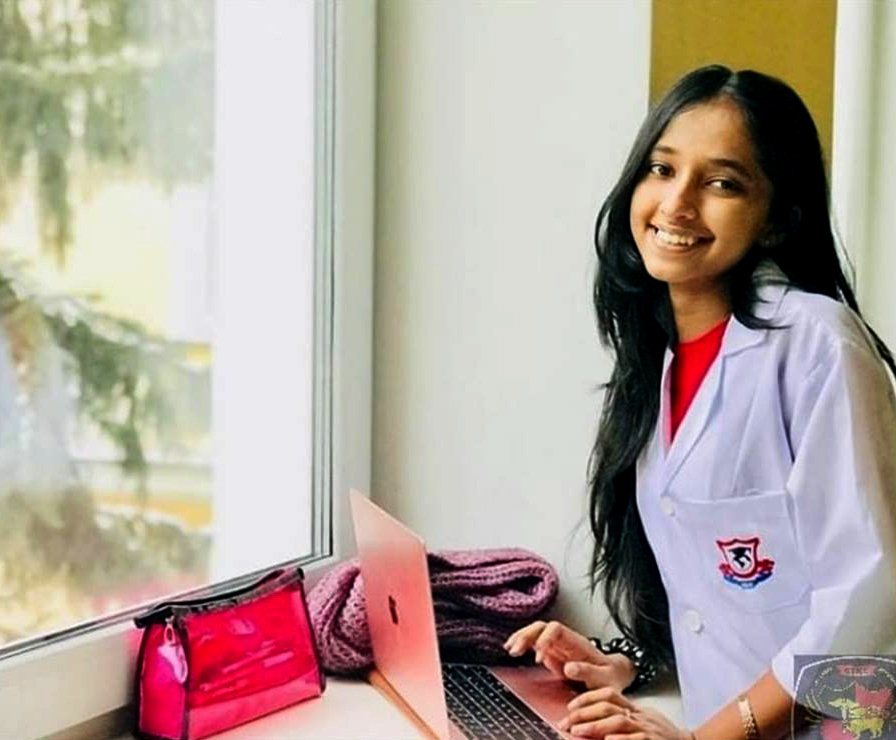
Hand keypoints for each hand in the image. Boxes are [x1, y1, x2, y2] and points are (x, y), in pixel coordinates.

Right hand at [503, 621, 634, 691]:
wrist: (614, 675)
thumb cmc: (610, 676)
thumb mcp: (604, 678)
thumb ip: (588, 672)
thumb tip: (568, 667)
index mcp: (577, 642)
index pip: (556, 629)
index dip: (545, 639)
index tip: (539, 656)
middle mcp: (565, 640)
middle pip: (541, 627)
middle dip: (526, 636)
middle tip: (515, 650)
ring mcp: (558, 645)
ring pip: (535, 632)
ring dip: (521, 638)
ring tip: (509, 649)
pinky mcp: (552, 653)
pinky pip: (534, 643)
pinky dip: (522, 644)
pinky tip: (513, 649)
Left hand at [558, 686, 691, 738]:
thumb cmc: (664, 737)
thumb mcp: (645, 722)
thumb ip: (624, 718)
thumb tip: (596, 723)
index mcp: (636, 709)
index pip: (609, 695)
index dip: (587, 698)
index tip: (570, 707)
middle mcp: (641, 716)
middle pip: (608, 706)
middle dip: (584, 713)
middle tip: (567, 722)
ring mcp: (648, 729)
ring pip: (619, 721)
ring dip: (595, 726)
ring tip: (578, 731)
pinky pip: (636, 739)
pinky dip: (621, 739)